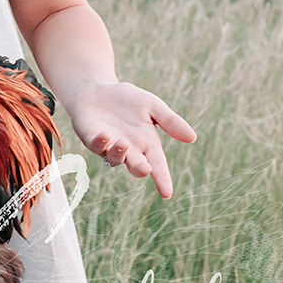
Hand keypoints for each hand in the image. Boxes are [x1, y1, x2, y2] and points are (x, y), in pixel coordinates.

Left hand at [67, 82, 195, 198]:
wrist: (98, 89)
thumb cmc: (127, 100)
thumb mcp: (153, 106)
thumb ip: (170, 121)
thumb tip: (192, 137)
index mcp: (147, 144)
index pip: (157, 165)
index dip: (162, 179)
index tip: (167, 193)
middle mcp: (129, 150)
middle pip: (136, 166)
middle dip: (140, 169)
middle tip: (145, 168)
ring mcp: (109, 146)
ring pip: (114, 158)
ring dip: (119, 153)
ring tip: (123, 143)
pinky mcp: (91, 138)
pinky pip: (95, 145)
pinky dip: (100, 142)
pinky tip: (105, 135)